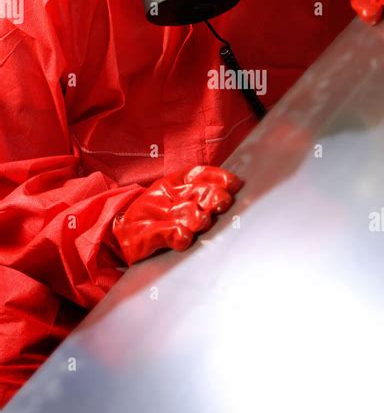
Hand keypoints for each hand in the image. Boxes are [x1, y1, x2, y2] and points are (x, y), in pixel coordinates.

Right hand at [112, 165, 242, 263]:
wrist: (119, 237)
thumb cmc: (156, 219)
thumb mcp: (177, 201)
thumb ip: (203, 198)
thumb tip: (236, 187)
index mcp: (178, 185)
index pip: (201, 174)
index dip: (219, 178)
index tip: (234, 184)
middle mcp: (170, 196)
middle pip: (197, 192)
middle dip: (212, 197)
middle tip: (222, 203)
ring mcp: (157, 215)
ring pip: (184, 212)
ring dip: (196, 216)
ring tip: (202, 221)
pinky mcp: (144, 235)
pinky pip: (163, 232)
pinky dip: (175, 235)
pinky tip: (184, 237)